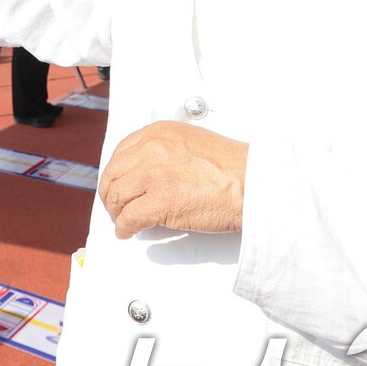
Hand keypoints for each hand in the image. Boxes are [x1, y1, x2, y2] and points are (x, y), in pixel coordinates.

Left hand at [98, 121, 246, 238]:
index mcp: (158, 133)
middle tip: (115, 206)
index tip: (117, 184)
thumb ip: (167, 151)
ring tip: (122, 221)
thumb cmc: (234, 168)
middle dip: (111, 194)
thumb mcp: (192, 143)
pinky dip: (124, 228)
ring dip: (116, 212)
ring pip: (117, 197)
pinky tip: (128, 232)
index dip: (116, 173)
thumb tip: (149, 172)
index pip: (121, 153)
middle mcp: (151, 149)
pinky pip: (129, 218)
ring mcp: (153, 175)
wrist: (255, 184)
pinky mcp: (158, 202)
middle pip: (113, 174)